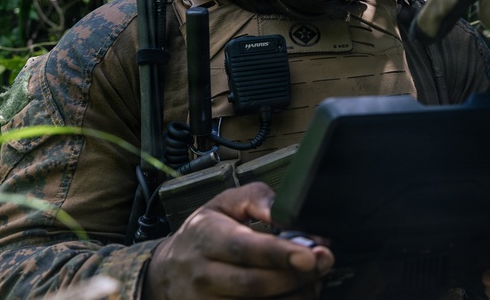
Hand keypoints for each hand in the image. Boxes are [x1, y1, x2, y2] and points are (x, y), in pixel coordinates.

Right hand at [144, 182, 333, 299]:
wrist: (166, 271)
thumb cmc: (203, 233)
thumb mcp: (224, 203)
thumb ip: (258, 200)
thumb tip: (286, 212)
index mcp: (205, 237)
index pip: (244, 248)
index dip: (279, 254)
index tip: (310, 255)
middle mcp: (202, 274)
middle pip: (254, 284)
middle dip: (295, 277)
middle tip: (324, 263)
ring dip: (294, 296)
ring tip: (314, 280)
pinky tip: (296, 295)